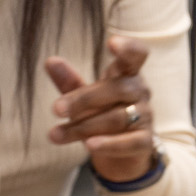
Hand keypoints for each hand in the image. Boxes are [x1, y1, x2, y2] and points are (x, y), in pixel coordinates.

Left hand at [45, 35, 155, 183]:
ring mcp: (145, 117)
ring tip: (55, 134)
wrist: (120, 153)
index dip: (128, 48)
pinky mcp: (145, 142)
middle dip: (84, 99)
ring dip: (83, 127)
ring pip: (116, 118)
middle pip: (117, 89)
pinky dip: (109, 144)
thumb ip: (69, 81)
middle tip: (56, 109)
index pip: (136, 55)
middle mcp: (140, 92)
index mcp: (126, 74)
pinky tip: (89, 146)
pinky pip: (130, 142)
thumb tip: (50, 61)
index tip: (111, 42)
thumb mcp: (84, 99)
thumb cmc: (102, 116)